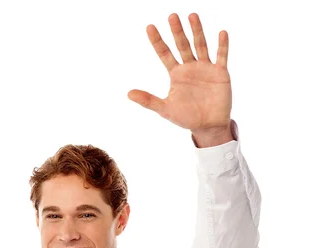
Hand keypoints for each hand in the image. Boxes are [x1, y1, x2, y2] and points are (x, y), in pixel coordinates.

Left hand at [127, 13, 231, 133]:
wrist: (208, 126)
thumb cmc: (186, 118)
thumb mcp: (165, 109)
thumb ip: (148, 100)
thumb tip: (128, 94)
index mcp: (176, 74)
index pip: (164, 53)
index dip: (157, 41)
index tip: (149, 27)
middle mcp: (190, 67)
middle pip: (182, 45)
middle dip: (177, 32)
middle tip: (171, 16)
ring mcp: (205, 68)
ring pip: (200, 45)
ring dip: (197, 31)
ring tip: (191, 16)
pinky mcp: (220, 73)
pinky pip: (221, 56)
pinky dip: (222, 45)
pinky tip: (221, 33)